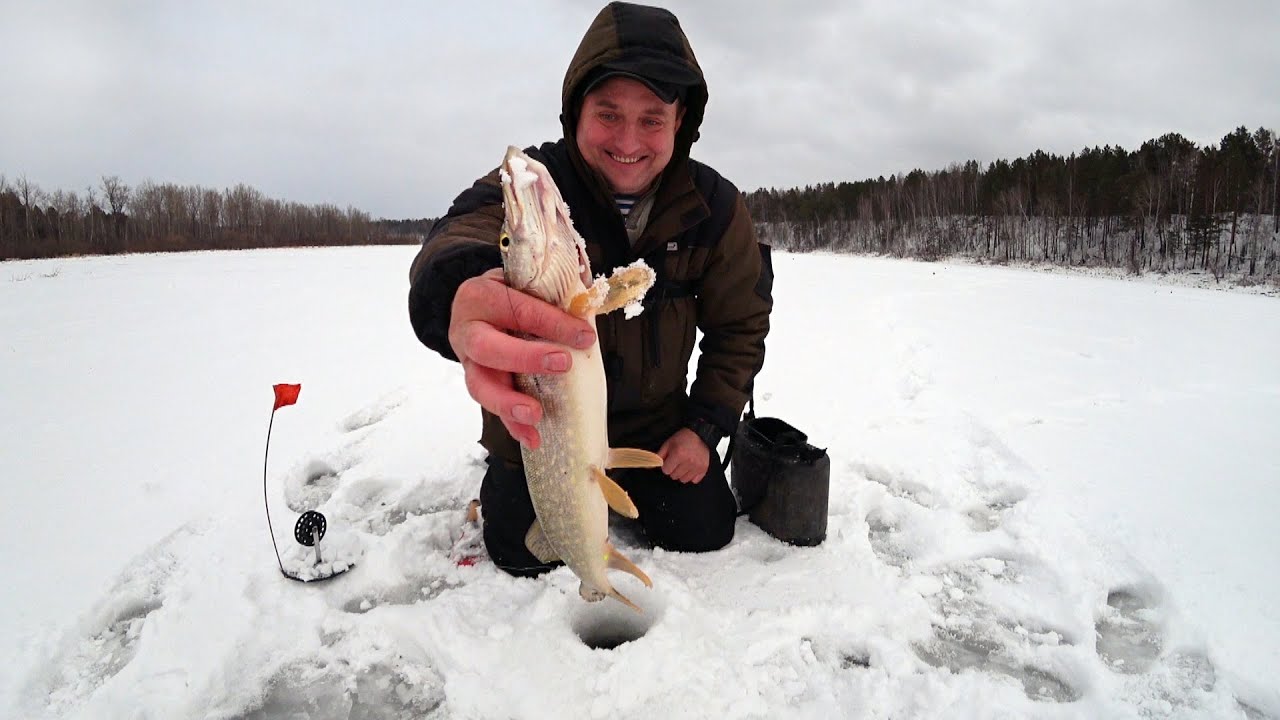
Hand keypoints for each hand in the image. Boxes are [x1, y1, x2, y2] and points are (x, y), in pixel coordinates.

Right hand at [448, 268, 594, 448]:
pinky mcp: (475, 382)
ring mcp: (467, 360)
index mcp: (481, 296)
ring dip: (508, 403)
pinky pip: (490, 407)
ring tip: (536, 416)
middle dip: (525, 358)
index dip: (553, 323)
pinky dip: (511, 424)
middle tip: (562, 363)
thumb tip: (588, 304)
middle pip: (487, 347)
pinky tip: (532, 437)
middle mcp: (467, 329)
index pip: (519, 309)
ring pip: (479, 385)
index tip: (585, 337)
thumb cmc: (508, 294)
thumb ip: (550, 293)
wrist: (474, 306)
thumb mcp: (524, 284)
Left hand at [658, 428, 710, 483]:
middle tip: (677, 461)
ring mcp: (697, 466)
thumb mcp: (668, 443)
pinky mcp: (703, 469)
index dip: (666, 465)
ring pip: (683, 480)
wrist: (699, 434)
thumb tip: (652, 465)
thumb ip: (659, 455)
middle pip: (674, 476)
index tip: (670, 460)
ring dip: (682, 474)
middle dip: (673, 469)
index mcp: (678, 454)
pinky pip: (694, 480)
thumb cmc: (683, 438)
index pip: (666, 470)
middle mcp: (688, 461)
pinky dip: (691, 476)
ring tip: (684, 464)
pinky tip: (691, 468)